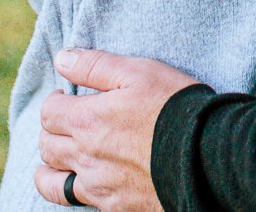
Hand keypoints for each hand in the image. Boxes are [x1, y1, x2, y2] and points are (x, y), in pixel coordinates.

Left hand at [34, 48, 201, 211]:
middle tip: (65, 123)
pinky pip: (77, 202)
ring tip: (57, 159)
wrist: (207, 155)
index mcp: (88, 120)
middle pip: (47, 145)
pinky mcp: (114, 206)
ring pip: (52, 181)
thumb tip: (62, 59)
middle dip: (51, 131)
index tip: (66, 97)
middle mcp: (86, 156)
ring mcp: (98, 186)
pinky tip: (82, 184)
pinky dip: (73, 191)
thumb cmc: (175, 107)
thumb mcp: (140, 72)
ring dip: (50, 167)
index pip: (49, 112)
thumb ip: (96, 66)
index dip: (55, 101)